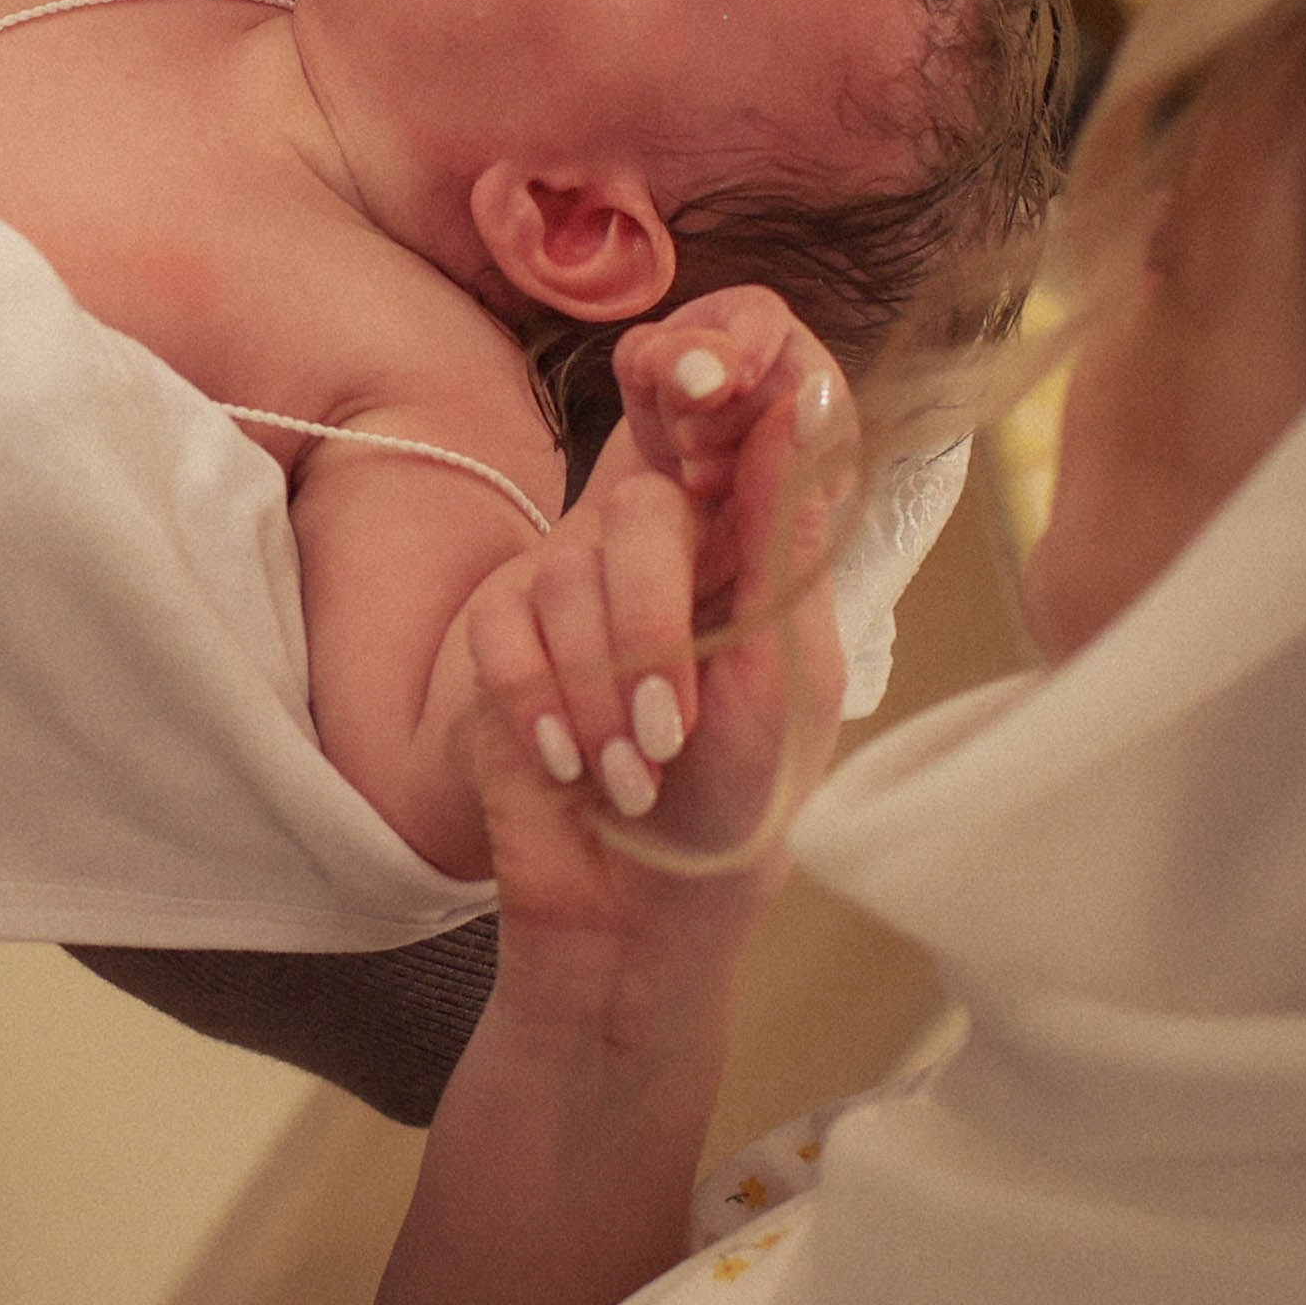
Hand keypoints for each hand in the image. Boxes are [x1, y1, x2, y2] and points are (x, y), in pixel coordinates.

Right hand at [460, 308, 852, 951]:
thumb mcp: (785, 674)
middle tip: (672, 730)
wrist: (641, 911)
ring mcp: (570, 590)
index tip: (713, 393)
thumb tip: (804, 404)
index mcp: (739, 546)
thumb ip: (782, 541)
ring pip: (562, 579)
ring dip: (600, 696)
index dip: (716, 393)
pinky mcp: (503, 641)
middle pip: (636, 516)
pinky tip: (567, 767)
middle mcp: (654, 553)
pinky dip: (539, 707)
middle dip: (652, 631)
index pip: (727, 430)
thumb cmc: (738, 800)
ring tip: (632, 777)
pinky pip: (501, 635)